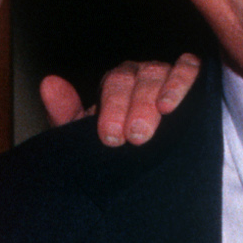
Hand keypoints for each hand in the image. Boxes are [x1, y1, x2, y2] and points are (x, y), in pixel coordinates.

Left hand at [38, 52, 201, 146]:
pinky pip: (190, 69)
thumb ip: (67, 113)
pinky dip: (183, 81)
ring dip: (158, 95)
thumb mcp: (88, 138)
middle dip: (135, 106)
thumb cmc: (120, 150)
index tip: (111, 137)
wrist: (153, 173)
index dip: (111, 107)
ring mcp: (167, 76)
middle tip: (136, 136)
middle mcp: (140, 76)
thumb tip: (48, 83)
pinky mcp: (194, 80)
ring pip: (161, 73)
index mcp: (116, 85)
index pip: (113, 84)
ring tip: (162, 115)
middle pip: (137, 78)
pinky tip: (174, 104)